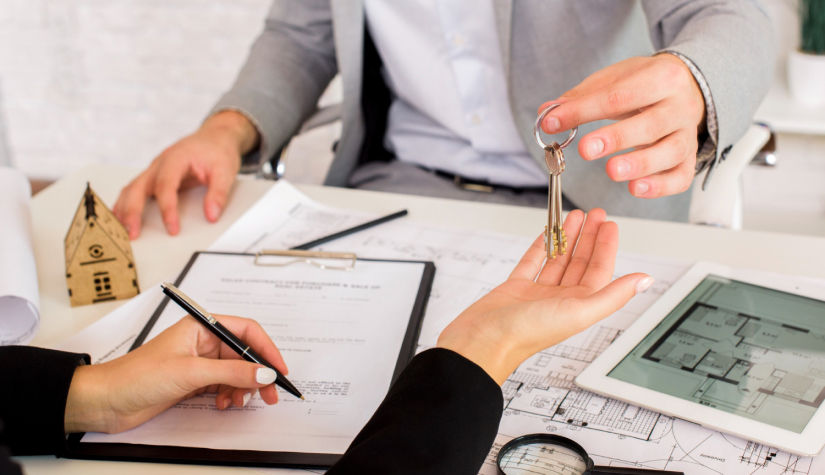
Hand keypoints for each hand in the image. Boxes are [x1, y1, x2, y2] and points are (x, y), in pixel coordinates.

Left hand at [64, 314, 286, 433]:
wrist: (106, 401)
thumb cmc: (137, 376)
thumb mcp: (191, 372)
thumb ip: (232, 373)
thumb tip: (264, 374)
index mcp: (202, 326)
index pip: (246, 331)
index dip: (266, 349)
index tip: (279, 370)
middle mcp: (202, 341)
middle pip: (244, 355)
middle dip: (257, 375)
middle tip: (269, 395)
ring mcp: (198, 362)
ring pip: (235, 373)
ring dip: (242, 389)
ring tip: (238, 403)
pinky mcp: (193, 381)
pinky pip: (223, 386)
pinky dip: (228, 396)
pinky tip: (223, 405)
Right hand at [113, 111, 259, 238]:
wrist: (214, 137)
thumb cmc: (217, 151)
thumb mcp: (225, 171)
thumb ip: (218, 193)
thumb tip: (211, 215)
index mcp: (176, 158)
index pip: (166, 186)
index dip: (167, 209)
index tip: (172, 229)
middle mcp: (160, 164)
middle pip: (138, 187)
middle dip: (133, 212)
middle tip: (133, 234)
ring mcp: (154, 170)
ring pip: (131, 189)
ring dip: (124, 210)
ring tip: (121, 231)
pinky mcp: (154, 177)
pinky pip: (135, 191)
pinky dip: (126, 205)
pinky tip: (123, 219)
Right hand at [437, 209, 652, 383]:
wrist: (482, 341)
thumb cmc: (526, 334)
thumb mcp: (578, 312)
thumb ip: (613, 295)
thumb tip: (644, 281)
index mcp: (578, 307)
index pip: (600, 272)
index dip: (606, 247)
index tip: (610, 225)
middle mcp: (560, 300)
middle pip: (581, 263)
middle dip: (590, 237)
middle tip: (596, 214)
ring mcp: (537, 294)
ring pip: (558, 260)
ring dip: (568, 238)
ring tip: (574, 216)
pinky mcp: (515, 288)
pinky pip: (532, 262)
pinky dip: (541, 246)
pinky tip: (547, 234)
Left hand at [539, 54, 705, 198]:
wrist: (685, 87)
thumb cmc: (643, 85)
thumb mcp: (614, 79)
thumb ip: (580, 97)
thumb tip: (546, 113)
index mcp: (662, 77)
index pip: (619, 96)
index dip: (583, 111)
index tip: (552, 122)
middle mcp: (680, 106)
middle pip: (650, 124)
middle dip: (616, 138)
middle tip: (586, 149)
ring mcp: (688, 135)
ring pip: (670, 152)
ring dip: (640, 164)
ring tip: (612, 171)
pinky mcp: (689, 159)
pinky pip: (681, 177)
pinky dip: (660, 186)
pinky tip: (636, 188)